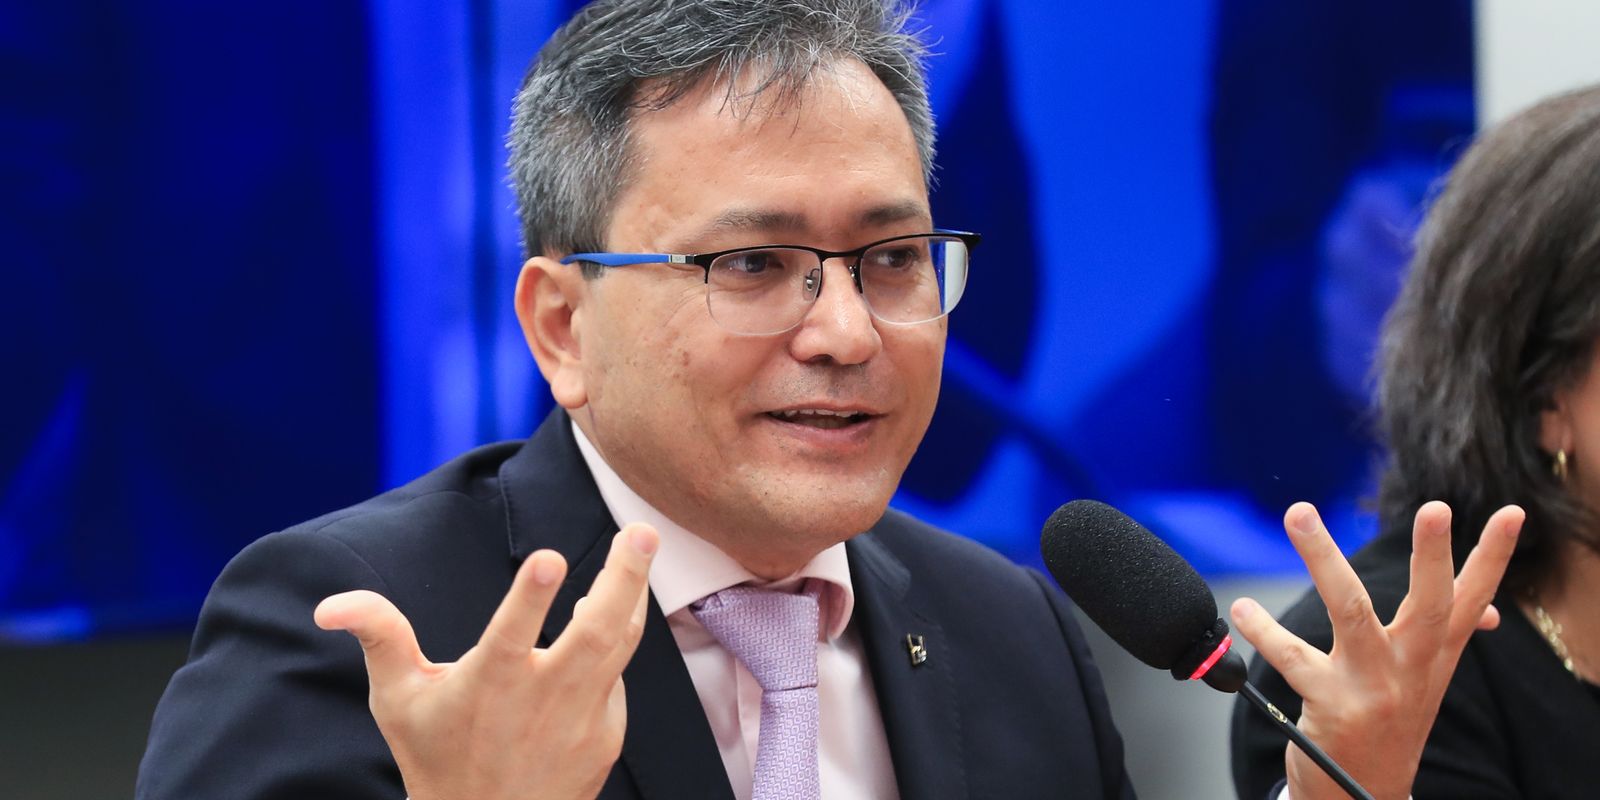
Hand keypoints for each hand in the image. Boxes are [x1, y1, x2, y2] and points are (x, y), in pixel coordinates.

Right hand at [313, 523, 659, 799]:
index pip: (510, 636)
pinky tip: (611, 609)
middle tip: (641, 531)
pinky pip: (615, 677)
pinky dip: (616, 640)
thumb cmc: (436, 758)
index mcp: (491, 685)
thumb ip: (380, 638)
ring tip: (640, 545)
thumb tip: (330, 605)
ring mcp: (581, 719)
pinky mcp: (606, 735)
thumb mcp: (399, 700)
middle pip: (595, 633)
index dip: (529, 597)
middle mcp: (543, 700)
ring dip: (633, 592)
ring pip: (620, 645)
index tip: (549, 558)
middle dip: (622, 578)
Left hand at [1232, 501, 1521, 799]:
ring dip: (1322, 559)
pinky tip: (1243, 608)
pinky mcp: (1332, 705)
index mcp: (1436, 655)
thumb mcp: (1425, 681)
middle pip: (1430, 604)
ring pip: (1351, 612)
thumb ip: (1446, 639)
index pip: (1474, 599)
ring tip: (1300, 514)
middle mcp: (1411, 668)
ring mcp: (1372, 687)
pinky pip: (1290, 657)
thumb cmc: (1390, 722)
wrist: (1363, 793)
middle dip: (1433, 556)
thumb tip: (1490, 610)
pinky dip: (1263, 629)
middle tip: (1436, 509)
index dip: (1494, 556)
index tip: (1512, 513)